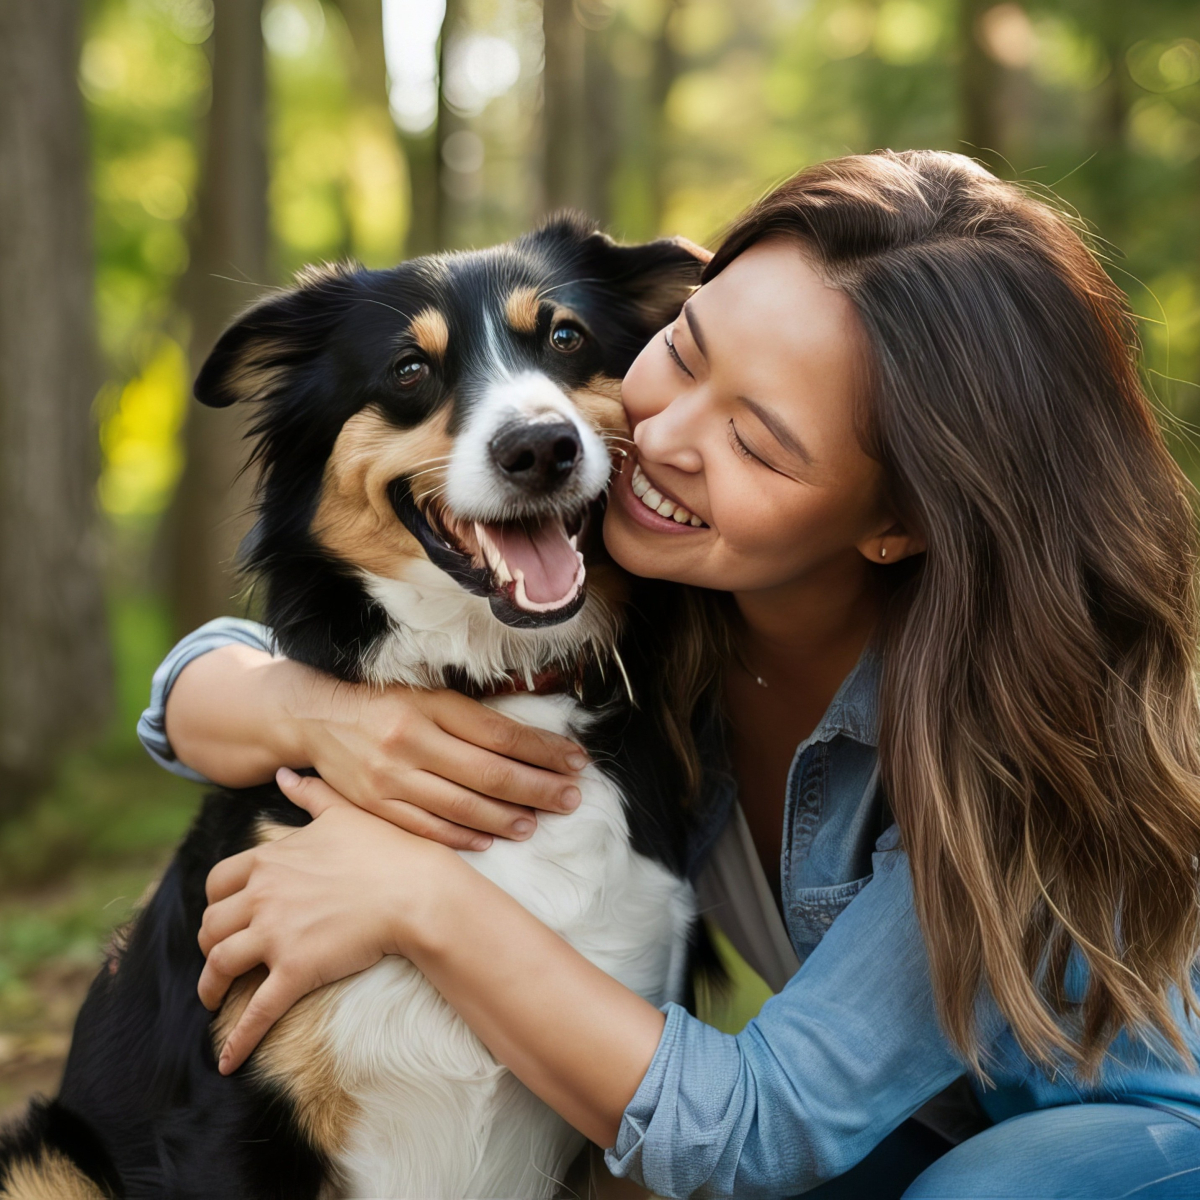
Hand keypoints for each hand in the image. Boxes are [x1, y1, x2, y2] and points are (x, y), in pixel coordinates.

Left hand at [198, 767, 467, 1073]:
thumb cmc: (388, 849)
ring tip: (213, 999)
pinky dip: (237, 1039)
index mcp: (270, 859)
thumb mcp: (344, 813)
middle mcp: (263, 895)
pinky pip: (256, 1011)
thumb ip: (309, 795)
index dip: (215, 903)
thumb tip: (285, 774)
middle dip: (209, 944)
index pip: (217, 882)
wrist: (418, 891)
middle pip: (211, 925)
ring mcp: (276, 934)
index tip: (222, 916)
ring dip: (210, 986)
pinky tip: (226, 1061)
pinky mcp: (295, 971)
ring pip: (220, 964)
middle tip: (218, 958)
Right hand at [287, 674, 588, 848]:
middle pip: (487, 772)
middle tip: (570, 797)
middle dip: (536, 787)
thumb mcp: (429, 693)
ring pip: (460, 805)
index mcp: (430, 705)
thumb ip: (472, 716)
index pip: (499, 732)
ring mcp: (391, 777)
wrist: (318, 718)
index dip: (542, 749)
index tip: (575, 761)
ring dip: (506, 817)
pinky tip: (491, 838)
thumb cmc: (386, 703)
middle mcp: (411, 740)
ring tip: (536, 821)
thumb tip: (532, 739)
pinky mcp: (375, 806)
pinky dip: (463, 836)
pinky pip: (427, 828)